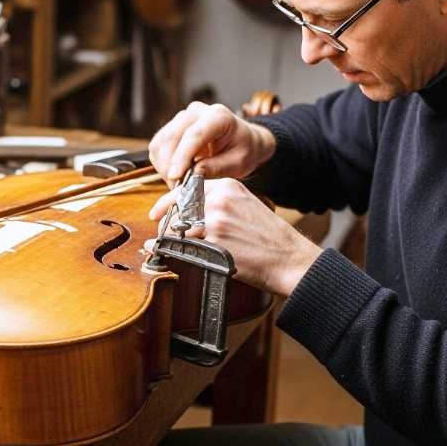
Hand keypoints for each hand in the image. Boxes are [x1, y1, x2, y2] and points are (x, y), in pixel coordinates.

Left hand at [145, 179, 322, 297]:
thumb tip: (190, 215)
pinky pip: (182, 245)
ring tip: (165, 246)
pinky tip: (165, 253)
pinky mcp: (214, 240)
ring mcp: (216, 219)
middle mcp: (220, 199)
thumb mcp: (246, 208)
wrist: (289, 258)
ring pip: (177, 227)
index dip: (168, 202)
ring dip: (167, 238)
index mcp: (229, 187)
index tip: (157, 212)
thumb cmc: (270, 239)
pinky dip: (170, 250)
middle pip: (178, 208)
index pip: (188, 189)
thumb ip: (220, 206)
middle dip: (165, 222)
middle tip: (159, 232)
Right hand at [149, 102, 276, 187]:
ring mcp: (182, 117)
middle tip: (177, 188)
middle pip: (171, 136)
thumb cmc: (243, 150)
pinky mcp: (172, 127)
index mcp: (218, 116)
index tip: (175, 177)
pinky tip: (176, 173)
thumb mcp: (239, 162)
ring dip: (163, 166)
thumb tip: (194, 173)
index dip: (181, 156)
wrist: (242, 140)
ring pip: (160, 142)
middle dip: (169, 165)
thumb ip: (218, 167)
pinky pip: (158, 146)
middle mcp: (197, 111)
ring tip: (178, 183)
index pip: (194, 135)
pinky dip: (161, 163)